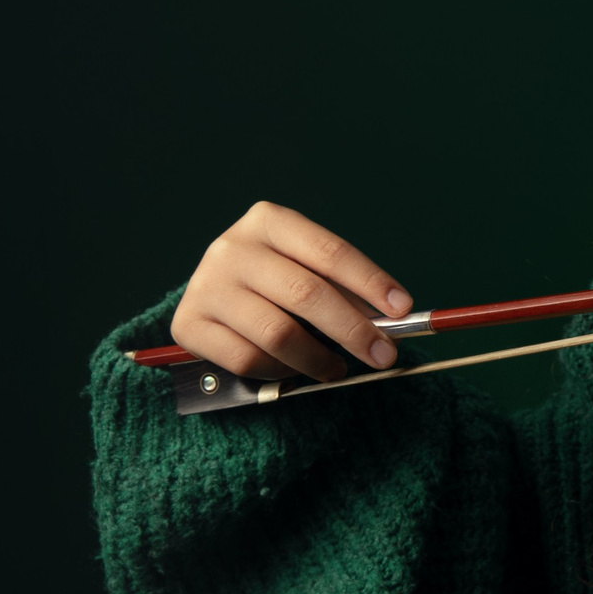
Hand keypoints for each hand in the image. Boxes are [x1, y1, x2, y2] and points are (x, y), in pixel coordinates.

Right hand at [170, 202, 413, 382]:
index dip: (370, 281)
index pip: (330, 252)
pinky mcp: (189, 325)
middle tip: (384, 355)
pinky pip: (248, 359)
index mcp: (269, 221)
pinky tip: (294, 370)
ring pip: (278, 334)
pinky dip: (280, 371)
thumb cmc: (274, 279)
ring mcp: (206, 286)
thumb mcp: (306, 267)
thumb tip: (391, 324)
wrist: (212, 291)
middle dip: (354, 330)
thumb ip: (342, 289)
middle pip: (307, 294)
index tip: (403, 308)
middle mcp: (232, 249)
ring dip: (319, 359)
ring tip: (339, 369)